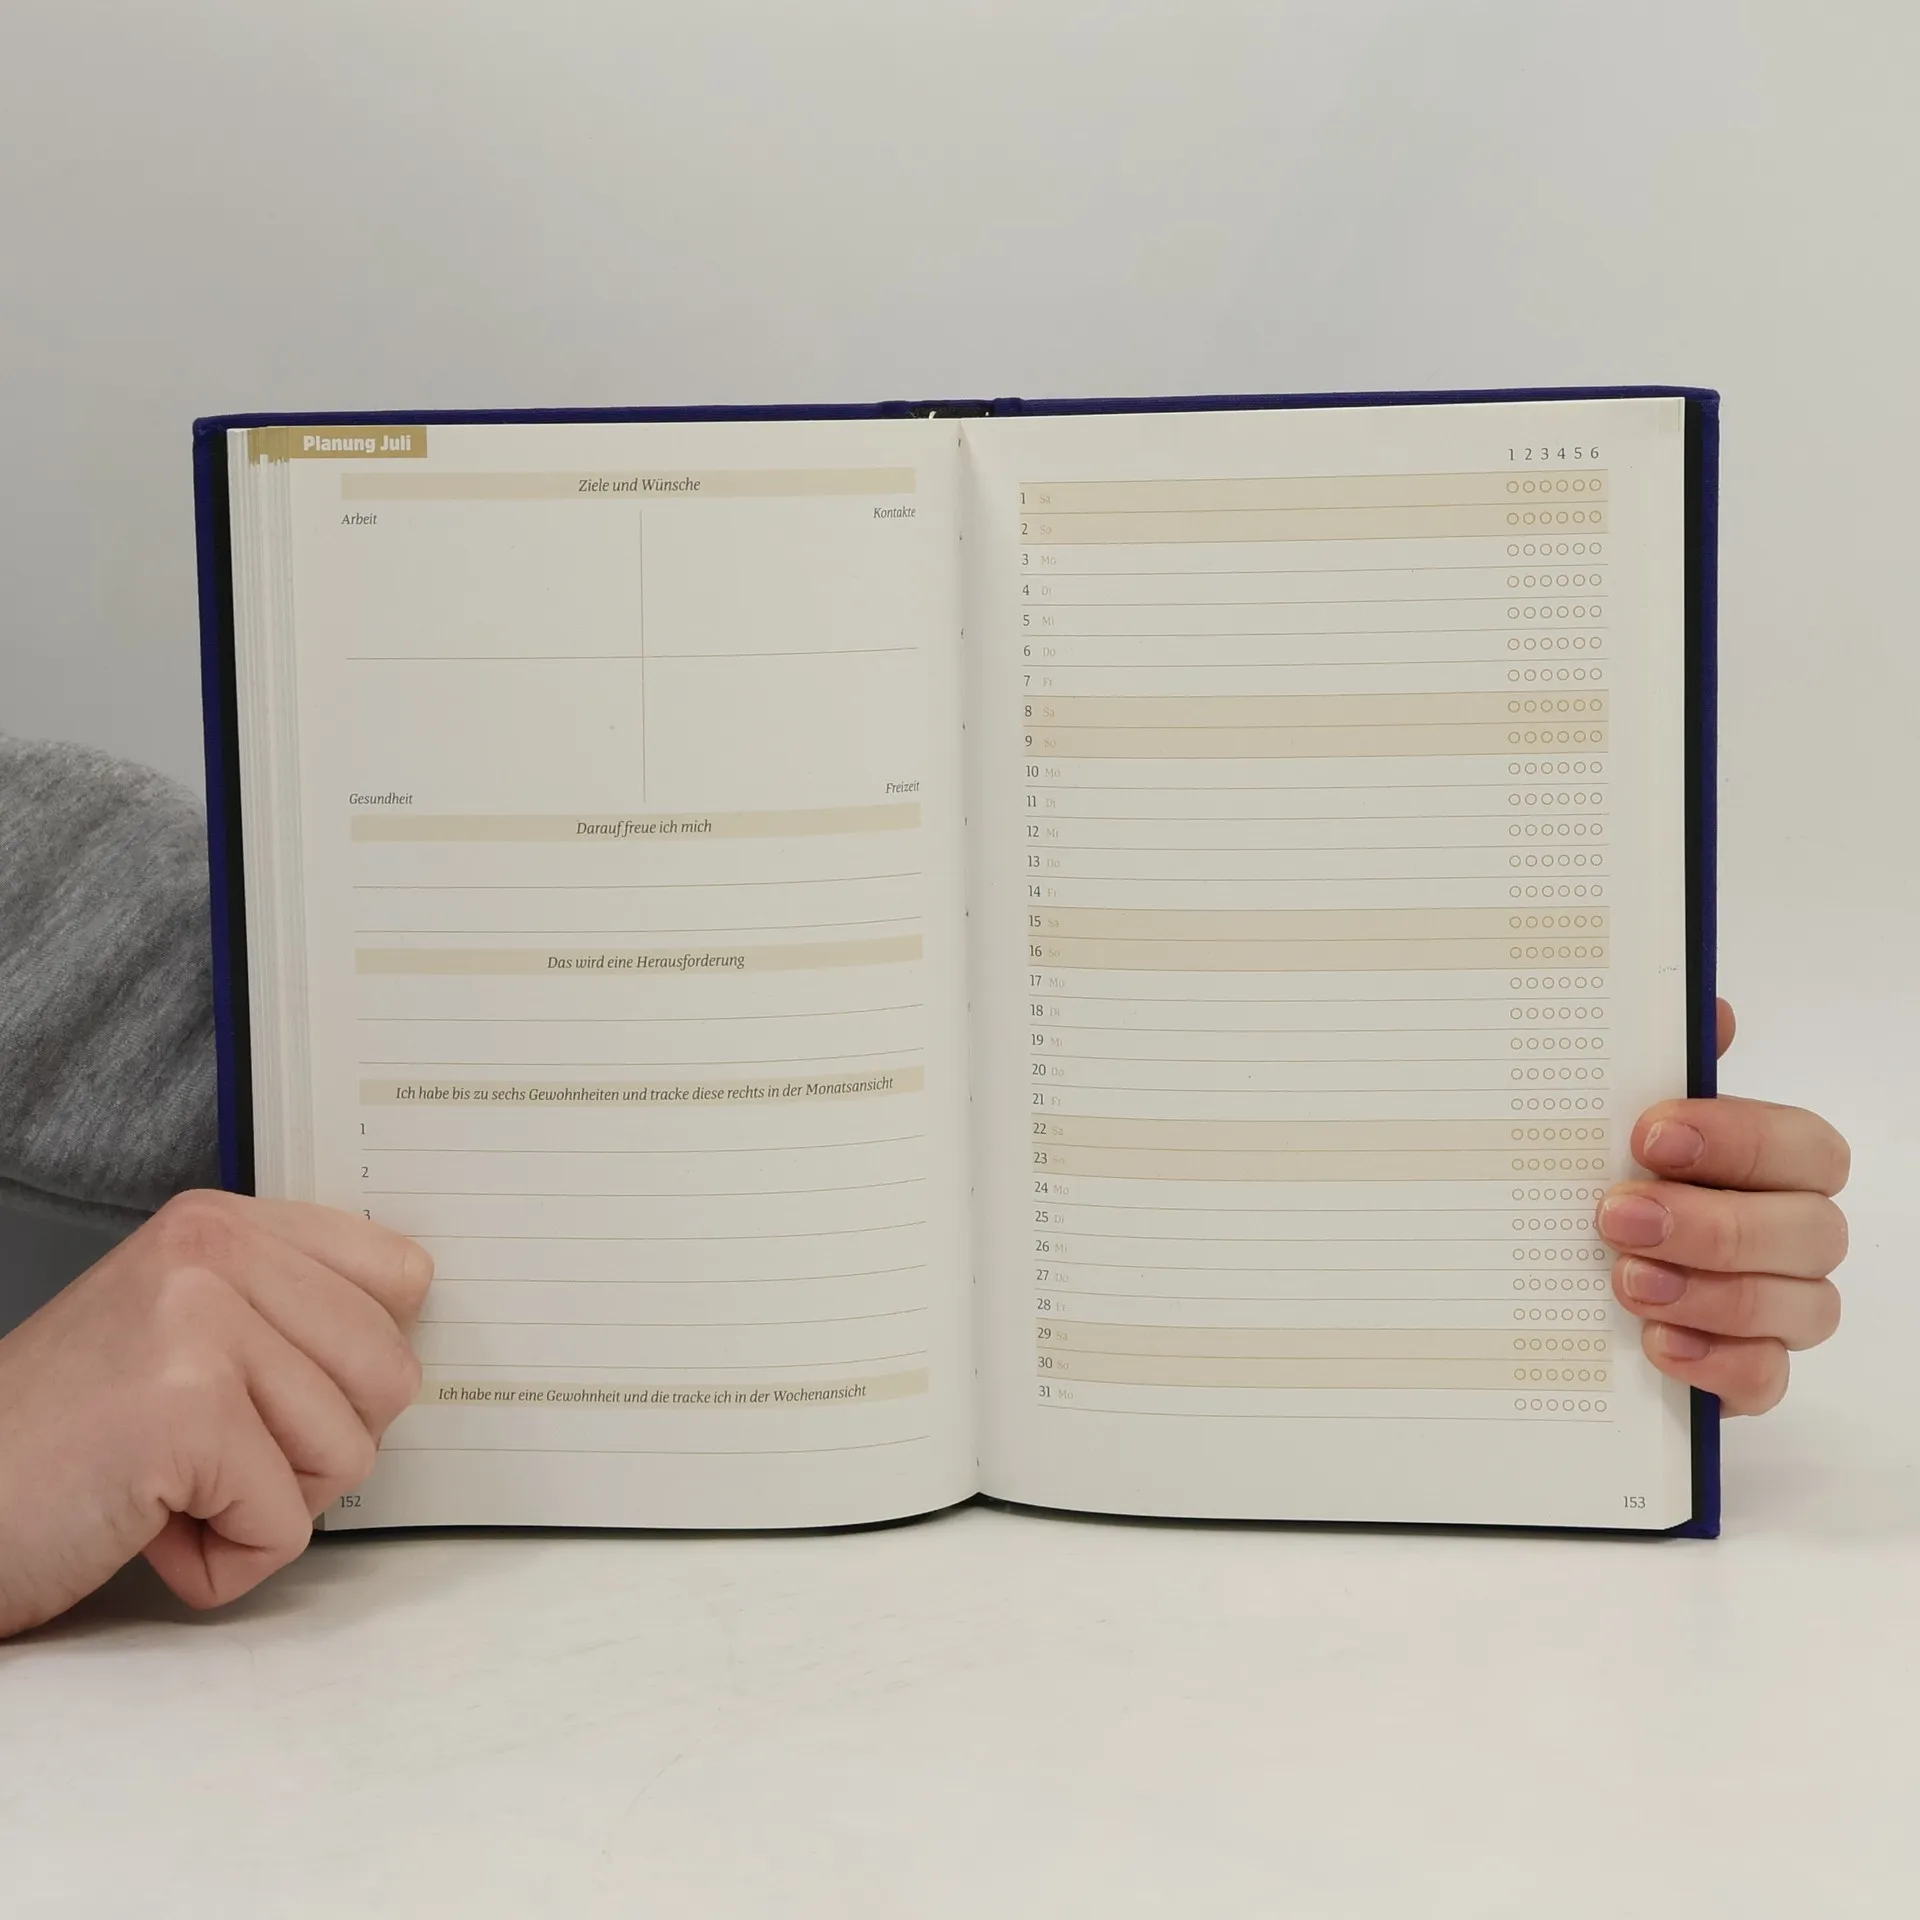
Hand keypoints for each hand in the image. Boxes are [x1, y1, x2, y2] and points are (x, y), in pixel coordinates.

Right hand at [0, 1191, 430, 1637]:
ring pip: (350, 1450)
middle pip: (390, 1371)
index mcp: (222, 1226)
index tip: (286, 1395)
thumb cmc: (62, 1447)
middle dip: (315, 1449)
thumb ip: (287, 1319)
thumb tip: (408, 1350)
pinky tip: (147, 1528)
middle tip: (211, 1458)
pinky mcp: (185, 1413)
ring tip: (171, 1489)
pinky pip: (286, 1523)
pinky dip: (225, 1560)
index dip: (362, 1364)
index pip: (400, 1276)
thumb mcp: (182, 1341)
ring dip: (268, 1506)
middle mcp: (213, 1252)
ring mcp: (199, 1325)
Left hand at [1599, 1000, 1848, 1414]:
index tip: (1650, 1135)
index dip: (1740, 1140)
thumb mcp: (1610, 1118)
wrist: (1551, 1274)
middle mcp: (1790, 1234)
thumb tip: (1707, 1010)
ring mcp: (1778, 1307)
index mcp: (1772, 1164)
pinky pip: (1767, 1379)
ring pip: (1800, 1308)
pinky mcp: (1746, 1372)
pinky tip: (1657, 1344)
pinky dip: (1717, 1363)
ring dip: (1711, 1294)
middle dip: (1714, 1225)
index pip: (1804, 1147)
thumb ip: (1662, 1064)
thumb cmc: (1606, 1178)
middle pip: (1812, 1231)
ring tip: (1626, 1283)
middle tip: (1620, 1218)